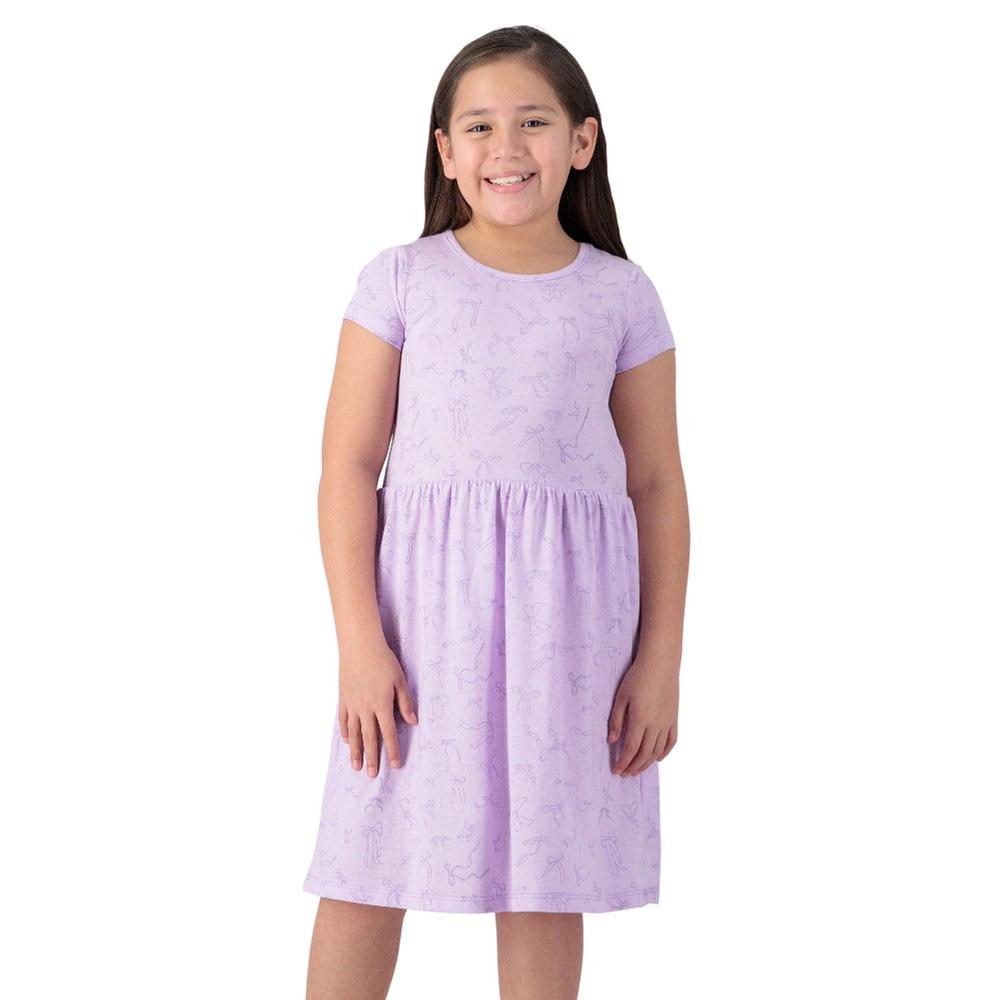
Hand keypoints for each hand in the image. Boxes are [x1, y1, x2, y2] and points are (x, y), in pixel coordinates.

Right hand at [338, 640, 417, 777]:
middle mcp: (365, 709)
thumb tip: (413, 722)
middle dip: (372, 758)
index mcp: (381, 705)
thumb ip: (405, 702)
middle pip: (369, 738)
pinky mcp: (343, 698)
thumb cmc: (383, 660)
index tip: (396, 765)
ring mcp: (352, 704)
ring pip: (354, 733)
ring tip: (356, 767)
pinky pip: (343, 720)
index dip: (393, 750)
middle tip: (372, 775)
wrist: (359, 646)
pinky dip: (345, 733)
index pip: (388, 733)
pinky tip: (347, 742)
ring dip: (356, 751)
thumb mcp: (400, 680)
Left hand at [607, 656, 678, 775]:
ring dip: (647, 763)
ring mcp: (667, 723)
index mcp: (640, 720)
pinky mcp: (674, 718)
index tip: (616, 771)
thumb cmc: (637, 678)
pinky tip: (657, 758)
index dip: (623, 762)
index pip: (631, 749)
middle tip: (625, 774)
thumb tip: (612, 741)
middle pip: (644, 754)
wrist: (660, 664)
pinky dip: (664, 753)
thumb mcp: (621, 697)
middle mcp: (655, 725)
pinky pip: (671, 741)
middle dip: (634, 766)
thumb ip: (616, 720)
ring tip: (637, 770)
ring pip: (657, 750)